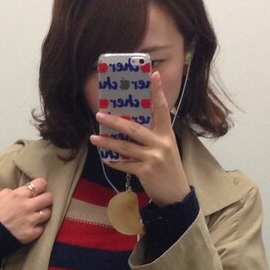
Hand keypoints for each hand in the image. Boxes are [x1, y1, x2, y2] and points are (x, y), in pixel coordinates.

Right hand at [0, 176, 52, 242]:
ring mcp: (30, 221)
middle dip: (45, 199)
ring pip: (48, 213)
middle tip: (40, 202)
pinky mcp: (31, 233)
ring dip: (43, 213)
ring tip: (36, 215)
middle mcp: (27, 206)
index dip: (41, 186)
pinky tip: (30, 227)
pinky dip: (37, 228)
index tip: (39, 189)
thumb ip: (11, 192)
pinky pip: (41, 228)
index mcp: (19, 195)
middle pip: (49, 198)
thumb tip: (18, 191)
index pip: (41, 184)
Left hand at [90, 71, 189, 206]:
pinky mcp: (145, 172)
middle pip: (134, 128)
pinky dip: (115, 162)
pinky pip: (125, 165)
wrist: (176, 195)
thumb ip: (153, 137)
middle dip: (115, 121)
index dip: (158, 91)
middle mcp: (161, 143)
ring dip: (107, 143)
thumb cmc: (169, 169)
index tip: (153, 74)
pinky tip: (106, 159)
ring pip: (125, 147)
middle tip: (100, 115)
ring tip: (94, 138)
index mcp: (167, 134)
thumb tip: (130, 126)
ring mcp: (153, 158)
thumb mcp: (167, 148)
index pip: (162, 109)